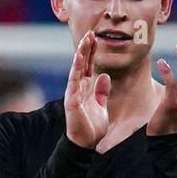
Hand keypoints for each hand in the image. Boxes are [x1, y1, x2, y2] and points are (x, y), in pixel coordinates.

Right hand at [64, 30, 109, 148]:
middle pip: (82, 65)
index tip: (95, 38)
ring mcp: (73, 95)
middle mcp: (77, 89)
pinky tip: (79, 61)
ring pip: (76, 72)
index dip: (91, 52)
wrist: (86, 144)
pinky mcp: (71, 103)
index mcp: (85, 88)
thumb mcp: (101, 105)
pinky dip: (76, 73)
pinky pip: (73, 85)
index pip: (89, 66)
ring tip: (83, 43)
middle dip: (85, 49)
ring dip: (80, 57)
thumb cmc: (92, 126)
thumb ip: (102, 91)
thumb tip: (104, 76)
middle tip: (90, 33)